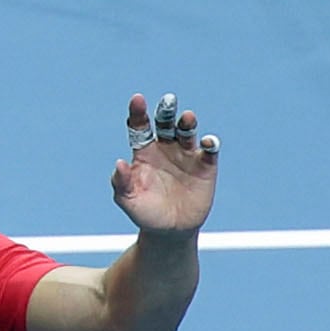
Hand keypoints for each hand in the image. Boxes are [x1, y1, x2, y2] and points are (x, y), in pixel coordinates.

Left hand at [111, 91, 218, 235]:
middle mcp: (165, 148)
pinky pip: (210, 150)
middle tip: (168, 100)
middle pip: (165, 123)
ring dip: (187, 123)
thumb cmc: (145, 213)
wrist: (170, 231)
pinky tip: (207, 142)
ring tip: (187, 118)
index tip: (138, 99)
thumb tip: (119, 163)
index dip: (138, 113)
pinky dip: (210, 143)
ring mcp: (186, 155)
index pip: (140, 127)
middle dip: (166, 111)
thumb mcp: (128, 200)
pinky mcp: (205, 165)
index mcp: (144, 152)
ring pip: (187, 131)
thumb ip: (121, 182)